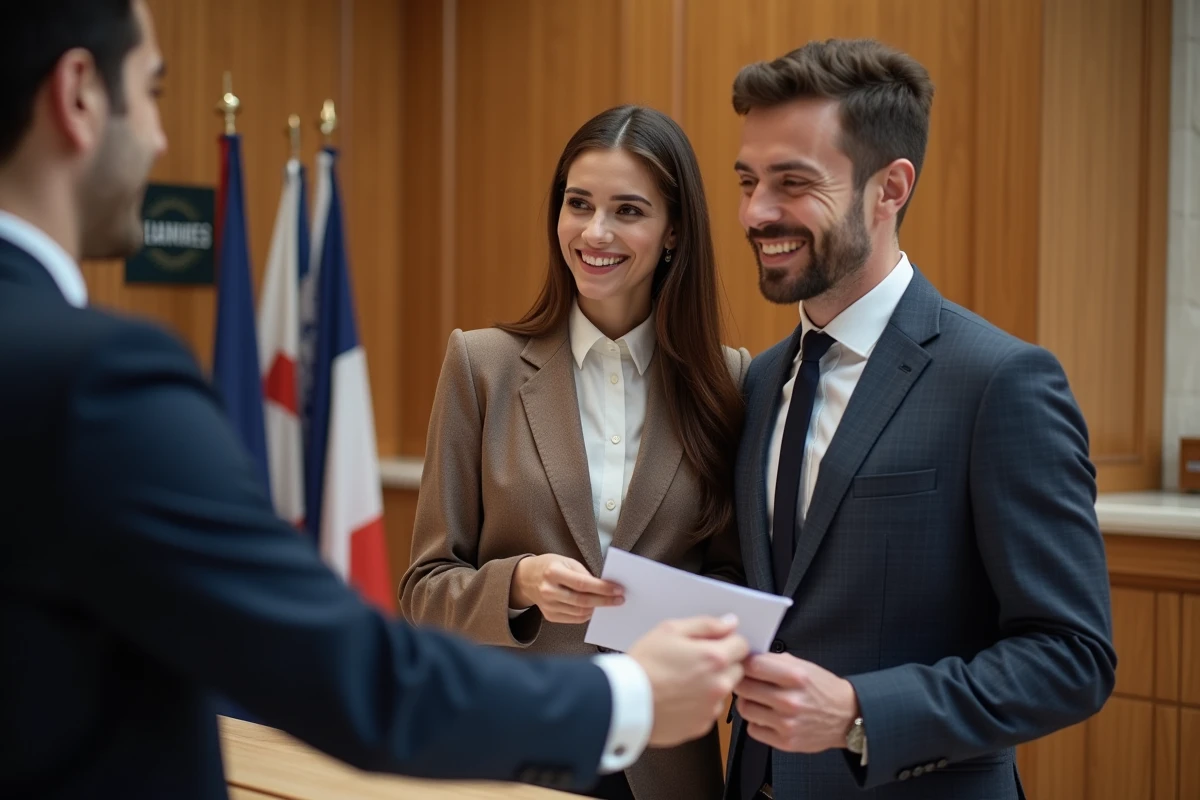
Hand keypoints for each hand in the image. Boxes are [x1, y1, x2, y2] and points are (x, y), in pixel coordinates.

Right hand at [509, 554, 623, 623]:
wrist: (526, 578)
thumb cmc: (550, 566)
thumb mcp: (566, 561)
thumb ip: (584, 574)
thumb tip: (604, 587)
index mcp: (553, 572)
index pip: (582, 584)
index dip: (602, 588)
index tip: (618, 589)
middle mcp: (548, 591)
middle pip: (582, 601)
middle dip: (604, 601)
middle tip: (620, 599)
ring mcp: (548, 606)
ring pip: (579, 612)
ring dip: (597, 609)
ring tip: (609, 603)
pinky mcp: (549, 616)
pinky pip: (573, 618)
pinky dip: (587, 615)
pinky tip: (595, 608)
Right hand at [629, 616, 749, 747]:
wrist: (623, 701)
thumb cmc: (643, 665)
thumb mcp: (670, 630)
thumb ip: (706, 624)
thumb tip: (729, 623)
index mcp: (715, 658)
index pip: (742, 645)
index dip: (728, 641)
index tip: (715, 643)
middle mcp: (719, 685)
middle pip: (737, 669)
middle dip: (722, 663)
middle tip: (694, 661)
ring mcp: (711, 708)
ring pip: (723, 691)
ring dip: (711, 685)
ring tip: (681, 681)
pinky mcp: (701, 726)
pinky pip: (708, 711)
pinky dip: (699, 704)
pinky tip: (678, 697)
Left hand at [735, 653, 858, 752]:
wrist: (846, 717)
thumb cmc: (823, 689)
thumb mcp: (803, 666)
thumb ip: (775, 661)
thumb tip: (747, 657)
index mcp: (796, 677)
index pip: (752, 666)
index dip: (742, 663)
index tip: (741, 664)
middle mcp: (790, 701)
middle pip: (744, 687)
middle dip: (741, 681)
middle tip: (746, 681)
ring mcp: (787, 723)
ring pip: (745, 709)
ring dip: (747, 702)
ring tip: (757, 699)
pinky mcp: (785, 742)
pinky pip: (753, 730)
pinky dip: (756, 722)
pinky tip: (767, 716)